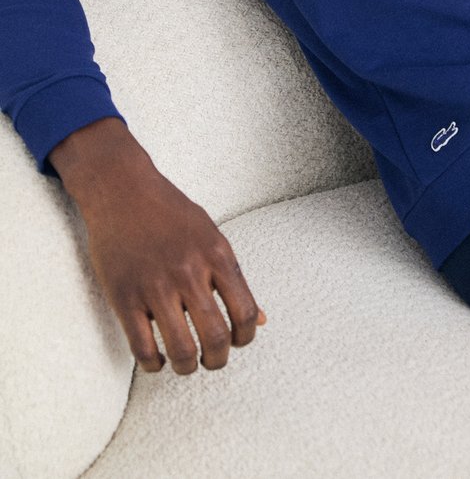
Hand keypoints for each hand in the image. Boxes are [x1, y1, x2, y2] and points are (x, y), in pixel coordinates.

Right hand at [50, 118, 265, 373]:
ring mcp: (155, 286)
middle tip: (213, 360)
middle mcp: (189, 271)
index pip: (245, 312)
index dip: (246, 337)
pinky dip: (153, 365)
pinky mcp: (124, 297)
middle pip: (216, 337)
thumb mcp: (211, 235)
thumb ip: (233, 277)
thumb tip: (259, 320)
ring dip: (188, 367)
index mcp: (216, 254)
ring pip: (181, 350)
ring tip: (187, 364)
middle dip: (218, 360)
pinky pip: (142, 348)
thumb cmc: (170, 212)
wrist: (122, 190)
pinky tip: (157, 360)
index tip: (238, 342)